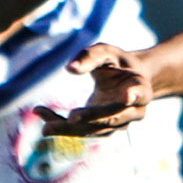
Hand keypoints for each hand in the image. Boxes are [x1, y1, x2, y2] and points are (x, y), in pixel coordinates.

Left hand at [33, 44, 151, 136]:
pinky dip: (61, 125)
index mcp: (140, 88)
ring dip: (69, 128)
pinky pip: (81, 130)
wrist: (129, 79)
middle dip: (91, 118)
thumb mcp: (106, 52)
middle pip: (111, 118)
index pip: (138, 94)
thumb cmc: (117, 62)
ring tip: (45, 125)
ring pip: (93, 130)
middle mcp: (133, 111)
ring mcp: (118, 124)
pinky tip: (41, 114)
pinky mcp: (102, 130)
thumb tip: (70, 68)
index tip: (126, 96)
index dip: (133, 95)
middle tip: (71, 117)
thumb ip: (90, 56)